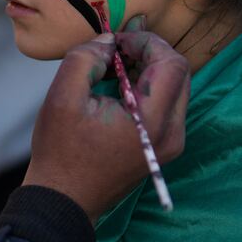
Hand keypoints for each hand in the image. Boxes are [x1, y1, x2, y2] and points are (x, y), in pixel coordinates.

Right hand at [22, 30, 189, 221]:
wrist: (65, 200)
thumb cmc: (61, 151)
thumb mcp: (63, 96)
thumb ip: (87, 57)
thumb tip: (109, 41)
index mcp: (152, 120)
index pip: (172, 63)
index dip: (146, 41)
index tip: (116, 41)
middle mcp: (172, 132)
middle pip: (179, 72)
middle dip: (149, 52)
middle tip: (116, 50)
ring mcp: (171, 143)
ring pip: (175, 87)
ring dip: (149, 69)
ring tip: (113, 68)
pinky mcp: (163, 147)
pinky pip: (166, 104)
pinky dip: (147, 87)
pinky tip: (118, 89)